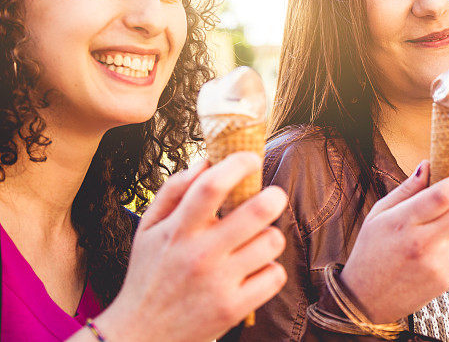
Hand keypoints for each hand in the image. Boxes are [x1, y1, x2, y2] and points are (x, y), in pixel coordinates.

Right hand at [94, 152, 287, 341]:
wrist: (140, 335)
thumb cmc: (150, 274)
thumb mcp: (148, 229)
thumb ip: (173, 191)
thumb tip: (205, 161)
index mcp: (178, 231)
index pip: (211, 186)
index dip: (237, 164)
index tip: (250, 158)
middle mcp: (200, 255)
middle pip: (256, 211)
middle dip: (273, 196)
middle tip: (272, 197)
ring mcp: (219, 283)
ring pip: (272, 241)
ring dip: (269, 237)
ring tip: (254, 242)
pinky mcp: (234, 308)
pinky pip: (275, 275)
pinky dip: (269, 270)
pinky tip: (253, 271)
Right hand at [339, 161, 448, 323]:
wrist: (365, 300)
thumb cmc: (370, 251)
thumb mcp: (379, 214)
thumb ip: (407, 189)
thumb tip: (428, 164)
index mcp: (403, 223)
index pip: (444, 194)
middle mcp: (423, 244)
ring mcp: (437, 264)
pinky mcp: (446, 279)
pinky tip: (438, 244)